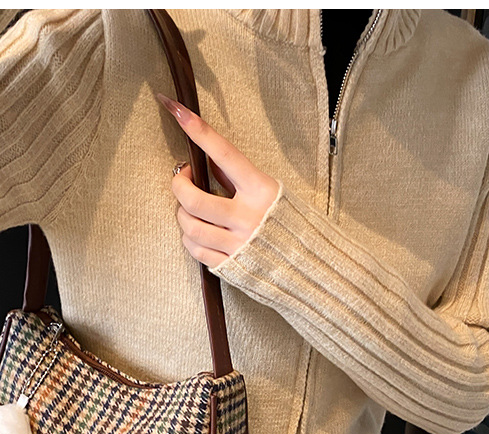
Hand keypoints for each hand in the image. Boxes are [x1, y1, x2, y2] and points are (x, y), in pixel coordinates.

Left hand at [156, 92, 279, 268]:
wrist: (310, 265)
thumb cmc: (289, 223)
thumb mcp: (270, 192)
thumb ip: (238, 178)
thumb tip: (207, 159)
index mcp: (261, 191)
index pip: (225, 154)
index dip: (200, 132)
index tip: (180, 112)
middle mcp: (248, 217)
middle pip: (194, 199)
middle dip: (178, 185)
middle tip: (181, 179)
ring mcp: (237, 244)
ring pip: (190, 226)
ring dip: (182, 214)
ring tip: (189, 210)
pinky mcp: (229, 265)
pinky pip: (195, 249)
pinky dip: (189, 239)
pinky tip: (197, 232)